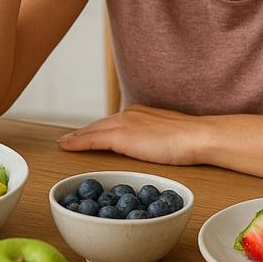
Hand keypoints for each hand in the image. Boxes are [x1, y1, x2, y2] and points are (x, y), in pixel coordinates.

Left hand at [57, 105, 200, 165]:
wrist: (198, 137)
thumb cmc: (191, 141)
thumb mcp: (169, 137)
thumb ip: (155, 139)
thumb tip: (153, 148)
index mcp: (140, 113)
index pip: (113, 123)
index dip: (98, 130)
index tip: (88, 135)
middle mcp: (129, 114)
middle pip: (99, 125)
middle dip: (83, 133)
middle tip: (68, 139)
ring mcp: (124, 123)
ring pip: (93, 131)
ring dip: (76, 137)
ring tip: (64, 143)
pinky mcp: (122, 136)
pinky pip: (93, 139)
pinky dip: (78, 142)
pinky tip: (67, 146)